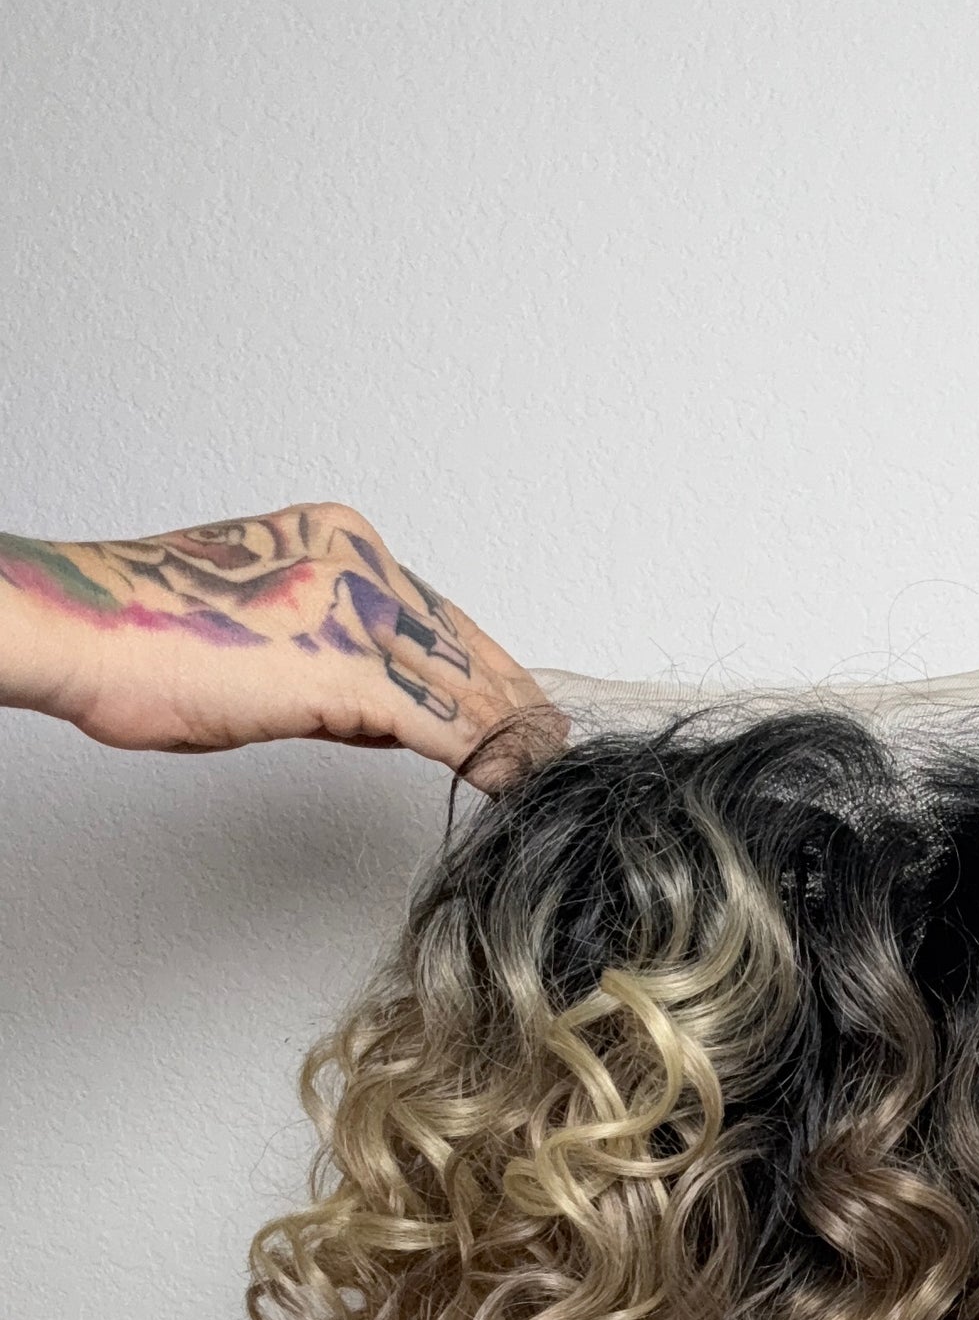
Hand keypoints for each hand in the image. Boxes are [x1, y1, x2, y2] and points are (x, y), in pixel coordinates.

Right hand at [0, 504, 562, 777]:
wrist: (85, 632)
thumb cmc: (145, 638)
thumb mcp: (261, 628)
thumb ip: (327, 652)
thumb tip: (376, 708)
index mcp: (335, 538)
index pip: (432, 611)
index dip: (480, 665)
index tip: (514, 700)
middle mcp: (358, 561)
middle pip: (461, 644)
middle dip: (511, 699)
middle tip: (554, 740)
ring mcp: (359, 611)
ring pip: (463, 682)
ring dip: (511, 734)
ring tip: (547, 769)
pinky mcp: (352, 670)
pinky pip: (445, 722)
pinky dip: (488, 756)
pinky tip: (517, 781)